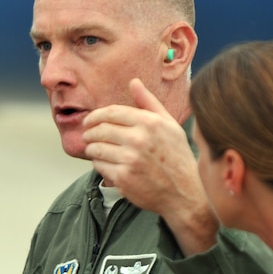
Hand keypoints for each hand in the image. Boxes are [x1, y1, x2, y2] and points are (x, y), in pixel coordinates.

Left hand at [82, 78, 217, 254]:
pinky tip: (105, 164)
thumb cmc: (176, 156)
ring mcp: (130, 159)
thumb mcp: (168, 125)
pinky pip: (99, 166)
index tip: (89, 121)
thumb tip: (134, 82)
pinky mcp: (123, 177)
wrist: (184, 192)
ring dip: (91, 148)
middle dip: (89, 132)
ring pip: (96, 148)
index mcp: (150, 122)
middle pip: (100, 129)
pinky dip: (98, 164)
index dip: (95, 116)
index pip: (111, 112)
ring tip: (94, 149)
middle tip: (87, 135)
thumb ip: (149, 102)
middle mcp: (139, 139)